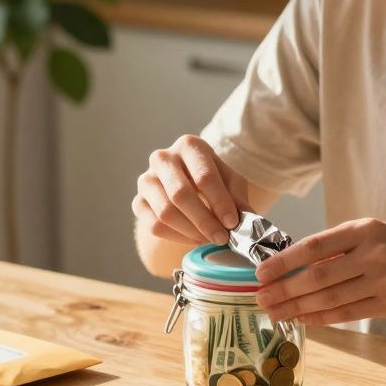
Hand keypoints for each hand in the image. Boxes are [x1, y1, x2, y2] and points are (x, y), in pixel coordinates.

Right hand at [132, 135, 250, 246]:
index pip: (204, 176)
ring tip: (210, 239)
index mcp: (189, 145)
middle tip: (222, 238)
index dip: (219, 202)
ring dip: (191, 232)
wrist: (187, 184)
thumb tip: (248, 221)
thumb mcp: (231, 183)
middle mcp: (163, 158)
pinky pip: (155, 226)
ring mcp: (146, 179)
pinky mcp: (138, 202)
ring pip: (166, 212)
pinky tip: (194, 239)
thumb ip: (239, 200)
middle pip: (180, 194)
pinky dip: (177, 237)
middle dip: (204, 221)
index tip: (232, 223)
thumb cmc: (213, 180)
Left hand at [254, 218, 385, 324]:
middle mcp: (374, 252)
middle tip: (261, 298)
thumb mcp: (377, 233)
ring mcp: (384, 280)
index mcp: (365, 228)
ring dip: (298, 307)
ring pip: (330, 298)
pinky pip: (348, 314)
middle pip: (318, 276)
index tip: (261, 272)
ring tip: (276, 312)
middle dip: (285, 288)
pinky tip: (304, 319)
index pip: (314, 246)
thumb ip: (341, 246)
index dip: (284, 261)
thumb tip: (296, 265)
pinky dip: (322, 318)